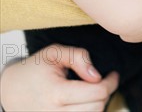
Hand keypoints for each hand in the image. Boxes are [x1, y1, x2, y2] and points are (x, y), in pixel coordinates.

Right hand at [0, 44, 118, 110]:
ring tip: (93, 91)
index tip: (113, 74)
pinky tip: (86, 102)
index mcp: (56, 93)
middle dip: (105, 92)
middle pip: (97, 108)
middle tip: (103, 81)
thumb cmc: (34, 69)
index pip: (96, 93)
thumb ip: (78, 57)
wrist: (9, 90)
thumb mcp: (54, 53)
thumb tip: (96, 75)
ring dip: (97, 105)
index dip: (111, 82)